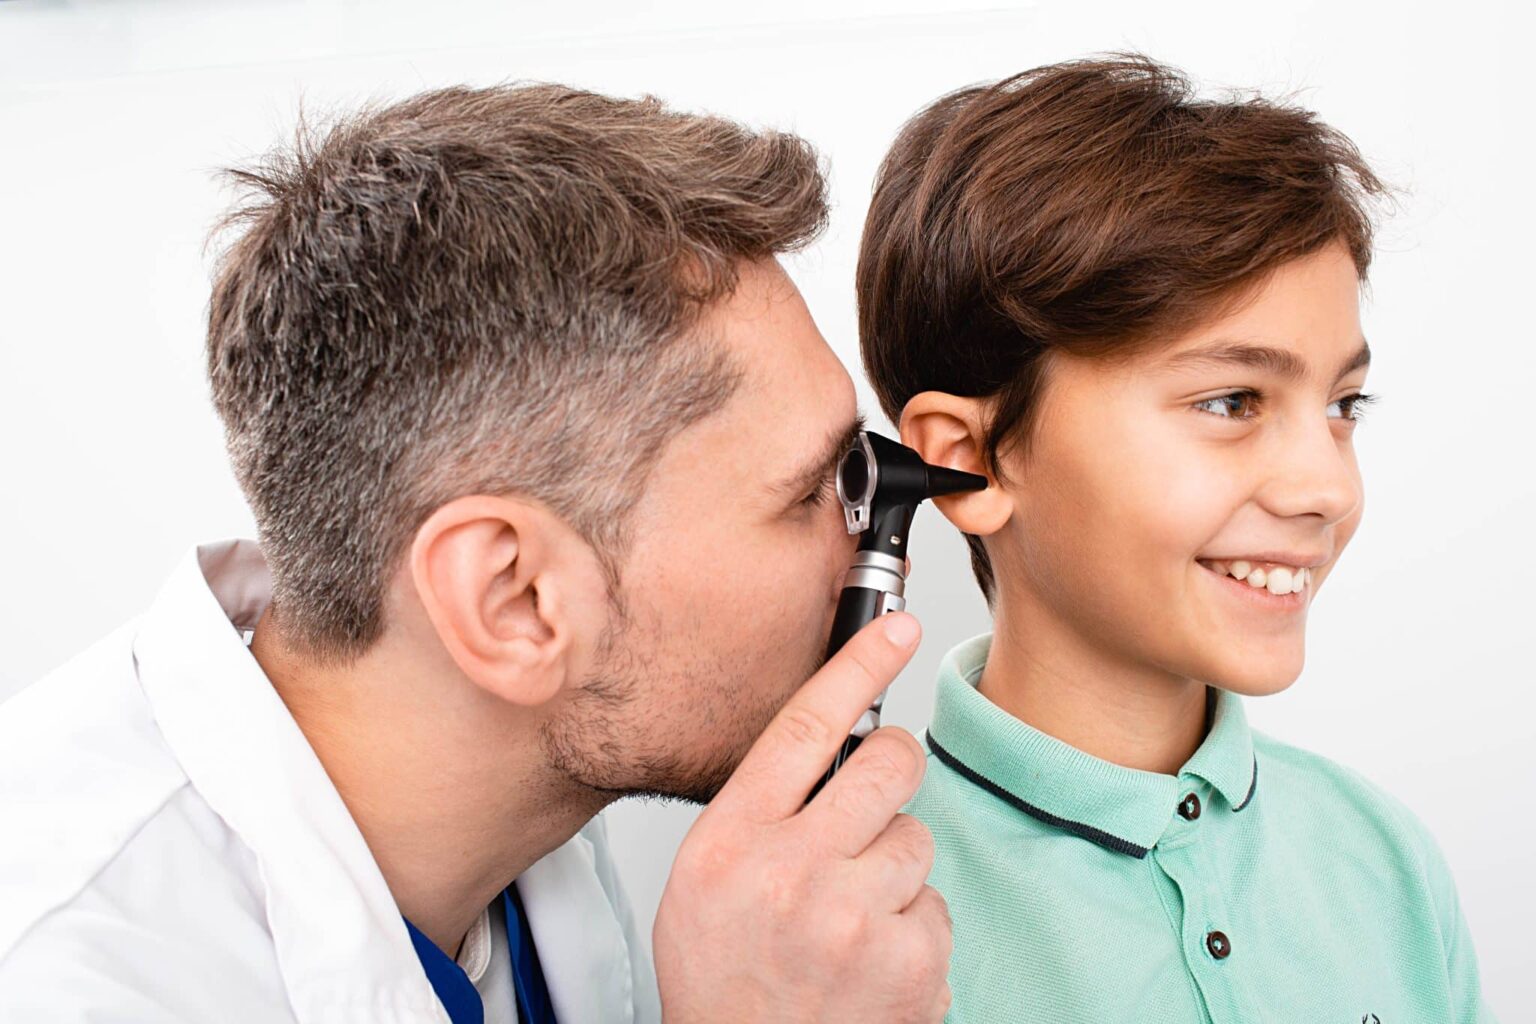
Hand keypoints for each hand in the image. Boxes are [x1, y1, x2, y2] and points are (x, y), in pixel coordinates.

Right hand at [653, 612, 951, 1022]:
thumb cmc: (724, 980)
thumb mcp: (705, 879)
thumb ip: (761, 810)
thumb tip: (833, 744)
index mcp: (734, 841)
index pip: (807, 726)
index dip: (858, 665)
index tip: (896, 628)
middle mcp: (793, 872)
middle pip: (889, 763)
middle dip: (893, 769)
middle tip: (872, 804)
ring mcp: (856, 918)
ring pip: (918, 837)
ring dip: (895, 867)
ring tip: (850, 915)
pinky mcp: (909, 961)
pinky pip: (937, 904)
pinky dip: (912, 927)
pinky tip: (871, 959)